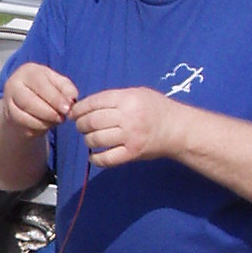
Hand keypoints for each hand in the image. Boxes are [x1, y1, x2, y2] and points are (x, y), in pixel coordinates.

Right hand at [1, 63, 78, 137]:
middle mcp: (13, 84)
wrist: (26, 99)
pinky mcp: (9, 116)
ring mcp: (8, 101)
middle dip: (49, 112)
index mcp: (28, 71)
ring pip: (24, 116)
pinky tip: (46, 125)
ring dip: (44, 122)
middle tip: (62, 118)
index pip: (40, 85)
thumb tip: (72, 98)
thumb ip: (66, 88)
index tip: (67, 108)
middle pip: (29, 101)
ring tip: (56, 120)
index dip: (55, 98)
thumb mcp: (57, 83)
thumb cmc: (45, 88)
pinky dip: (38, 128)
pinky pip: (23, 126)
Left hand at [69, 86, 183, 167]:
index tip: (74, 113)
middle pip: (92, 121)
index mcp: (127, 99)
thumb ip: (115, 98)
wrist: (178, 129)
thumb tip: (87, 106)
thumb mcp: (138, 93)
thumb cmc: (157, 109)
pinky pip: (106, 159)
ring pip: (96, 139)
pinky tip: (94, 155)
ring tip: (90, 138)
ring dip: (87, 140)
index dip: (79, 108)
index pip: (94, 102)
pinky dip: (96, 158)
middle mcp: (127, 117)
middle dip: (80, 124)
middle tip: (80, 126)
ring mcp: (129, 136)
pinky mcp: (132, 153)